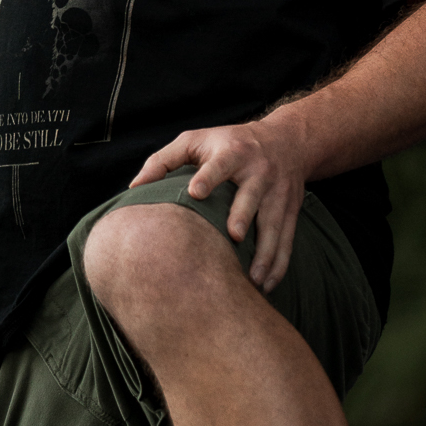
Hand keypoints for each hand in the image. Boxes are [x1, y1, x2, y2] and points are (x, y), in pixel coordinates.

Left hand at [130, 116, 309, 293]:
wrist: (288, 140)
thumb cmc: (229, 143)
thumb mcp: (196, 140)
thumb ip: (164, 160)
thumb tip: (134, 187)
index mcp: (233, 153)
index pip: (220, 164)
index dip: (208, 176)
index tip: (196, 192)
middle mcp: (258, 172)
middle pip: (252, 195)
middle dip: (244, 214)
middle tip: (235, 235)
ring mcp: (278, 193)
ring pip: (273, 224)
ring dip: (265, 252)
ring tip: (254, 280)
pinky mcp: (290, 210)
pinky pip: (287, 239)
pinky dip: (279, 264)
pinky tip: (267, 286)